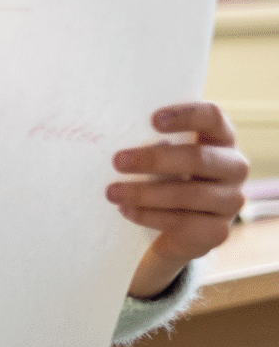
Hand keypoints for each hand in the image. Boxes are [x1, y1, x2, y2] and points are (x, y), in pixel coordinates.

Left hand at [108, 102, 247, 299]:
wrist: (178, 222)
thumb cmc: (166, 171)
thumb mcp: (164, 150)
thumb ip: (152, 138)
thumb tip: (113, 130)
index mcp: (221, 137)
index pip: (212, 117)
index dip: (186, 115)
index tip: (153, 120)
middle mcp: (234, 167)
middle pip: (198, 158)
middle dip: (155, 159)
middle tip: (117, 161)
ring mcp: (230, 201)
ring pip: (189, 195)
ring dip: (145, 193)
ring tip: (112, 192)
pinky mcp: (218, 231)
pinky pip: (182, 223)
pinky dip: (150, 216)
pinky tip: (126, 210)